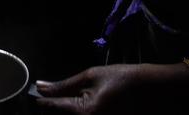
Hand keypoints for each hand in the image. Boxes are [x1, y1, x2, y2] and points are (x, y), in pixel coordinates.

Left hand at [36, 64, 188, 114]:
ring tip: (69, 100)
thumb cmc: (122, 78)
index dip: (43, 100)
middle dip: (57, 107)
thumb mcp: (91, 76)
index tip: (35, 96)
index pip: (55, 107)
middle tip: (53, 96)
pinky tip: (84, 104)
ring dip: (70, 110)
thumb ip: (64, 85)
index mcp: (85, 113)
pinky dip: (81, 113)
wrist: (153, 89)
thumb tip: (41, 87)